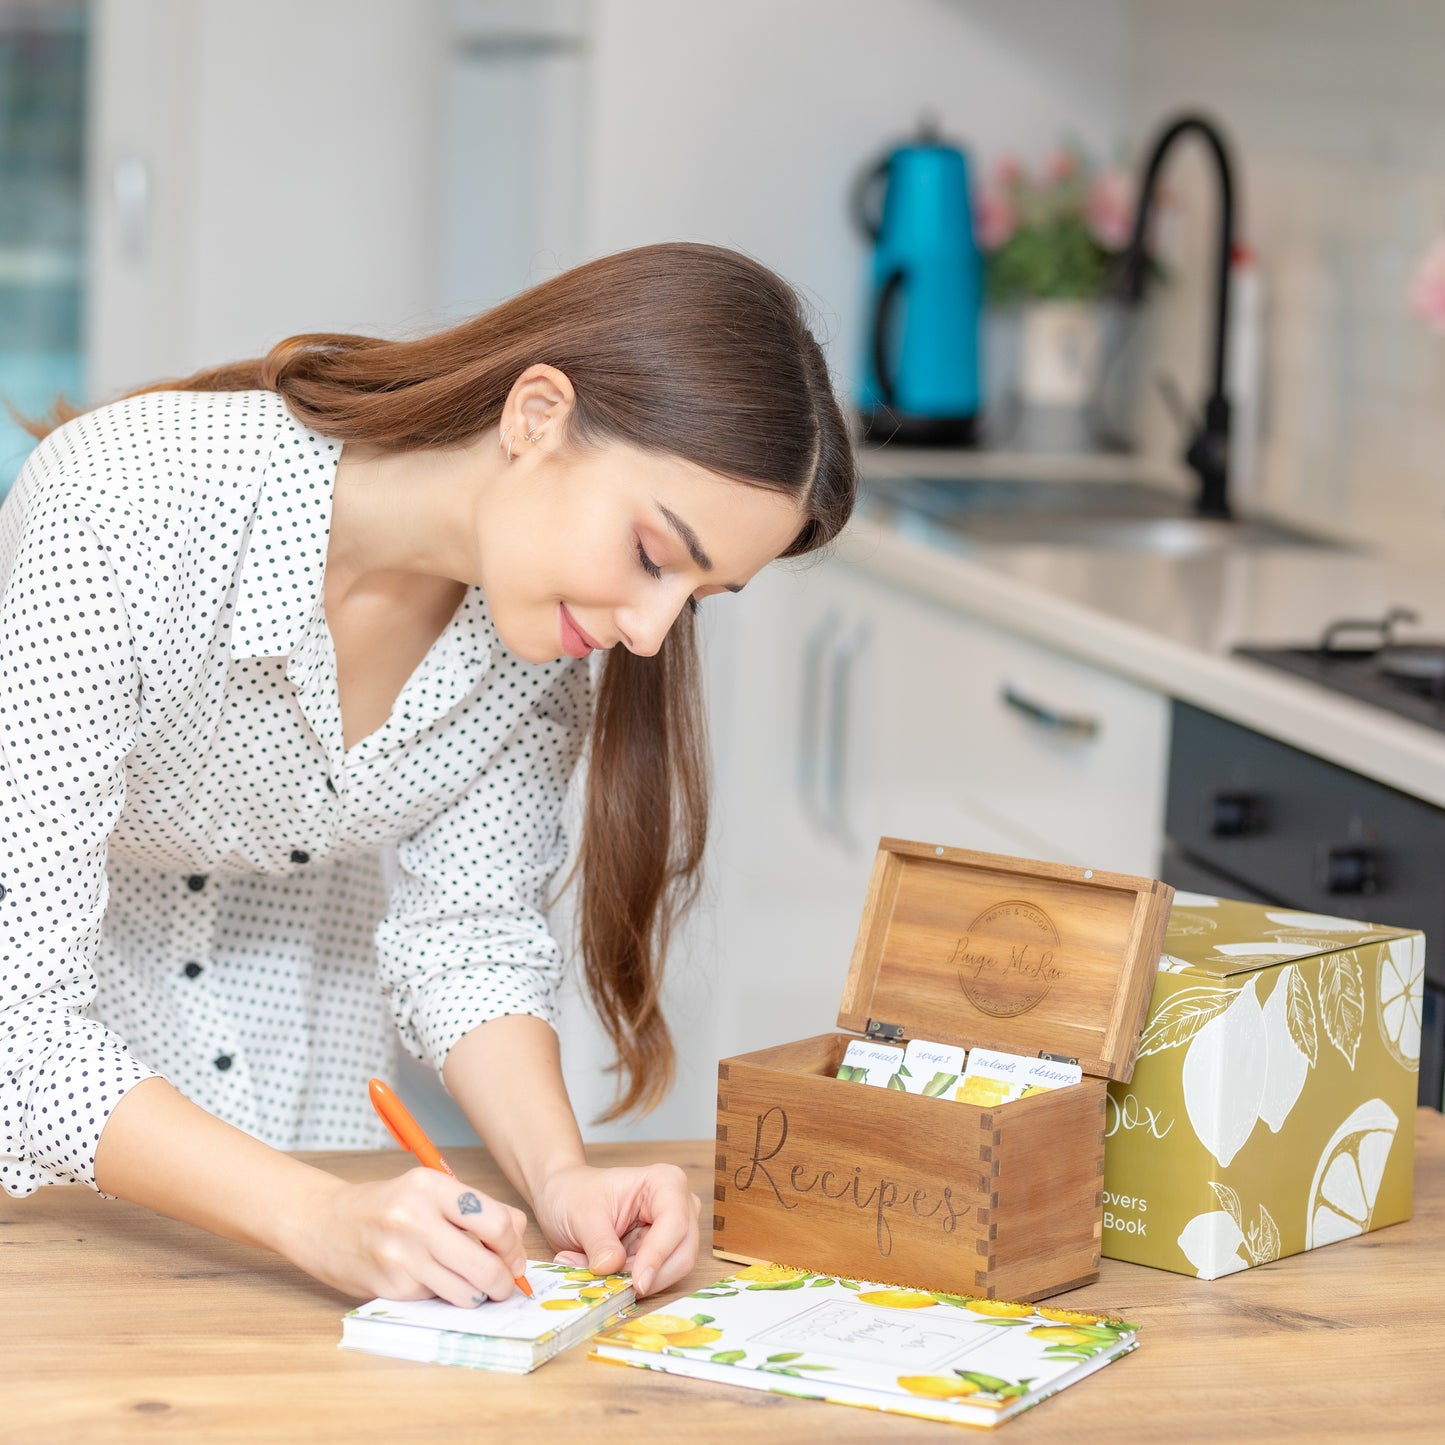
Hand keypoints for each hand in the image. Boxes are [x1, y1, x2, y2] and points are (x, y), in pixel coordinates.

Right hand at [283, 1167, 529, 1307]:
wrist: (323, 1222)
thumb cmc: (386, 1206)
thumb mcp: (429, 1190)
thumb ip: (475, 1209)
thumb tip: (517, 1239)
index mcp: (431, 1186)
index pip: (497, 1222)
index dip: (513, 1247)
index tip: (513, 1257)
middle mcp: (415, 1219)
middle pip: (486, 1265)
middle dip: (504, 1282)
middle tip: (505, 1284)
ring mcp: (401, 1256)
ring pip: (466, 1292)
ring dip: (478, 1295)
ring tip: (472, 1285)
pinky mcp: (390, 1287)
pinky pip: (437, 1300)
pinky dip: (445, 1297)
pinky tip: (434, 1283)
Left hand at [532, 1163, 699, 1296]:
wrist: (564, 1198)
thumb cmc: (575, 1194)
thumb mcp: (582, 1215)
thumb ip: (600, 1243)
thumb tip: (612, 1268)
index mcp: (665, 1183)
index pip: (674, 1224)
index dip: (658, 1255)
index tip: (636, 1282)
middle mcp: (679, 1206)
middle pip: (682, 1254)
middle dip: (645, 1274)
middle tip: (607, 1282)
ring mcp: (673, 1232)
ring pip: (671, 1272)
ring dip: (633, 1281)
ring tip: (595, 1271)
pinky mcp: (661, 1254)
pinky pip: (655, 1280)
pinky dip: (628, 1284)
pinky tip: (603, 1273)